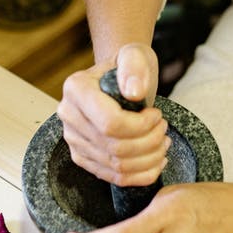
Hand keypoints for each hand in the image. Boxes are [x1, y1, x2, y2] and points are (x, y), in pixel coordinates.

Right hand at [56, 43, 168, 185]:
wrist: (121, 80)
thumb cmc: (130, 67)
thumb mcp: (135, 55)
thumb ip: (134, 66)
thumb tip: (134, 92)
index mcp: (76, 89)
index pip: (110, 123)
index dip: (141, 126)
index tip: (157, 115)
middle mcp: (69, 116)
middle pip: (114, 147)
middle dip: (149, 142)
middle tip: (164, 129)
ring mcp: (74, 140)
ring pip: (116, 166)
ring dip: (148, 159)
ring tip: (163, 143)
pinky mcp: (83, 158)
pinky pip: (113, 177)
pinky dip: (140, 175)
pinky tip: (156, 162)